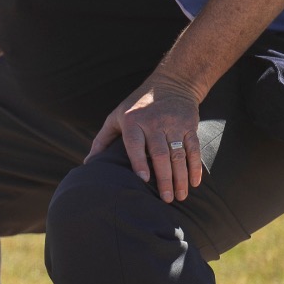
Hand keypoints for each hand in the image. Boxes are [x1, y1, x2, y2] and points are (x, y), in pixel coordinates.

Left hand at [88, 73, 203, 202]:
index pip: (135, 144)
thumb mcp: (116, 117)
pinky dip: (195, 167)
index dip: (139, 161)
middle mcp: (154, 123)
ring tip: (180, 197)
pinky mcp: (190, 126)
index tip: (144, 180)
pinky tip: (194, 183)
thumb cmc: (136, 107)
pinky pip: (194, 149)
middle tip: (166, 199)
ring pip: (178, 154)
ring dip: (181, 177)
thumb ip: (102, 140)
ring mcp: (174, 124)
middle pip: (159, 154)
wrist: (171, 84)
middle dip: (164, 178)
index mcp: (133, 122)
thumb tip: (88, 163)